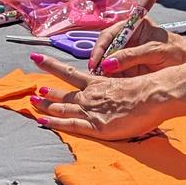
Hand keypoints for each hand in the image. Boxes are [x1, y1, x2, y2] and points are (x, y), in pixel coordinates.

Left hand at [26, 60, 168, 140]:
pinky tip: (42, 121)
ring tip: (32, 103)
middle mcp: (90, 95)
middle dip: (46, 91)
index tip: (37, 58)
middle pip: (62, 93)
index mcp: (97, 83)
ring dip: (45, 106)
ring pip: (61, 108)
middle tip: (32, 90)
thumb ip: (114, 85)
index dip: (51, 66)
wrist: (152, 96)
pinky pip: (70, 124)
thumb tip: (113, 87)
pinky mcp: (95, 126)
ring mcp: (90, 110)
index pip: (69, 73)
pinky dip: (54, 122)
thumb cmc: (146, 90)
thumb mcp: (126, 82)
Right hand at [84, 17, 180, 73]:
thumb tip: (109, 63)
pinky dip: (110, 80)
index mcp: (133, 26)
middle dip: (99, 61)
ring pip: (107, 62)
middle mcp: (127, 39)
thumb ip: (131, 56)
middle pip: (105, 49)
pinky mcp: (128, 68)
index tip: (96, 61)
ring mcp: (126, 54)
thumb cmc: (177, 51)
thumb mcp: (155, 51)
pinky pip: (115, 73)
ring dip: (103, 72)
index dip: (100, 48)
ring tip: (100, 82)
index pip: (110, 34)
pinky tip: (108, 85)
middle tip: (95, 74)